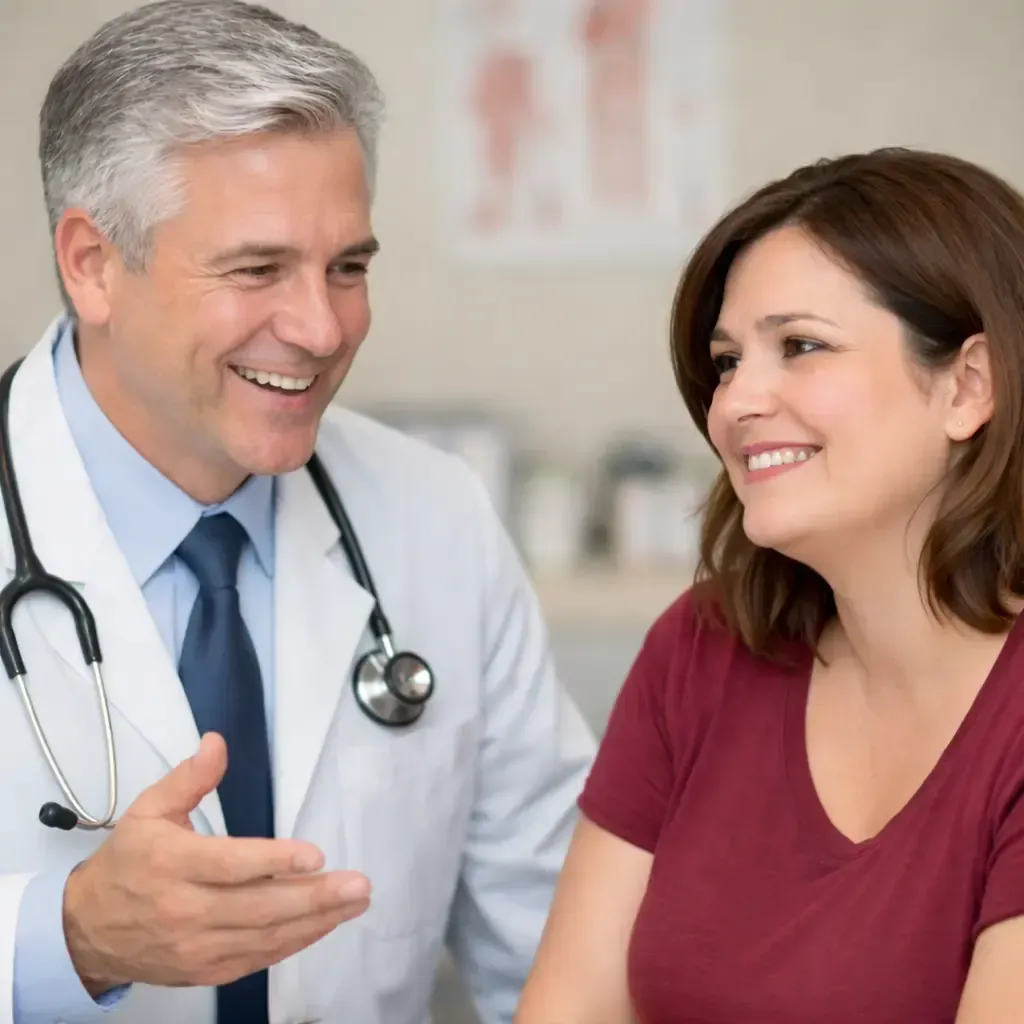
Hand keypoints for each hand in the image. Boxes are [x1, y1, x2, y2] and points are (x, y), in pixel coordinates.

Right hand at [62, 732, 370, 994]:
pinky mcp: (205, 970)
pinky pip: (258, 959)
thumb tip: (217, 743)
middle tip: (358, 885)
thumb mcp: (148, 809)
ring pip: (264, 937)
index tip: (315, 855)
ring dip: (315, 921)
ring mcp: (196, 946)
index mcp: (171, 864)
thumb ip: (188, 778)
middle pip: (258, 907)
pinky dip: (294, 943)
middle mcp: (185, 910)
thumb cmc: (126, 862)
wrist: (86, 931)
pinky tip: (324, 925)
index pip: (230, 865)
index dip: (274, 862)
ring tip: (354, 903)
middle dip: (314, 897)